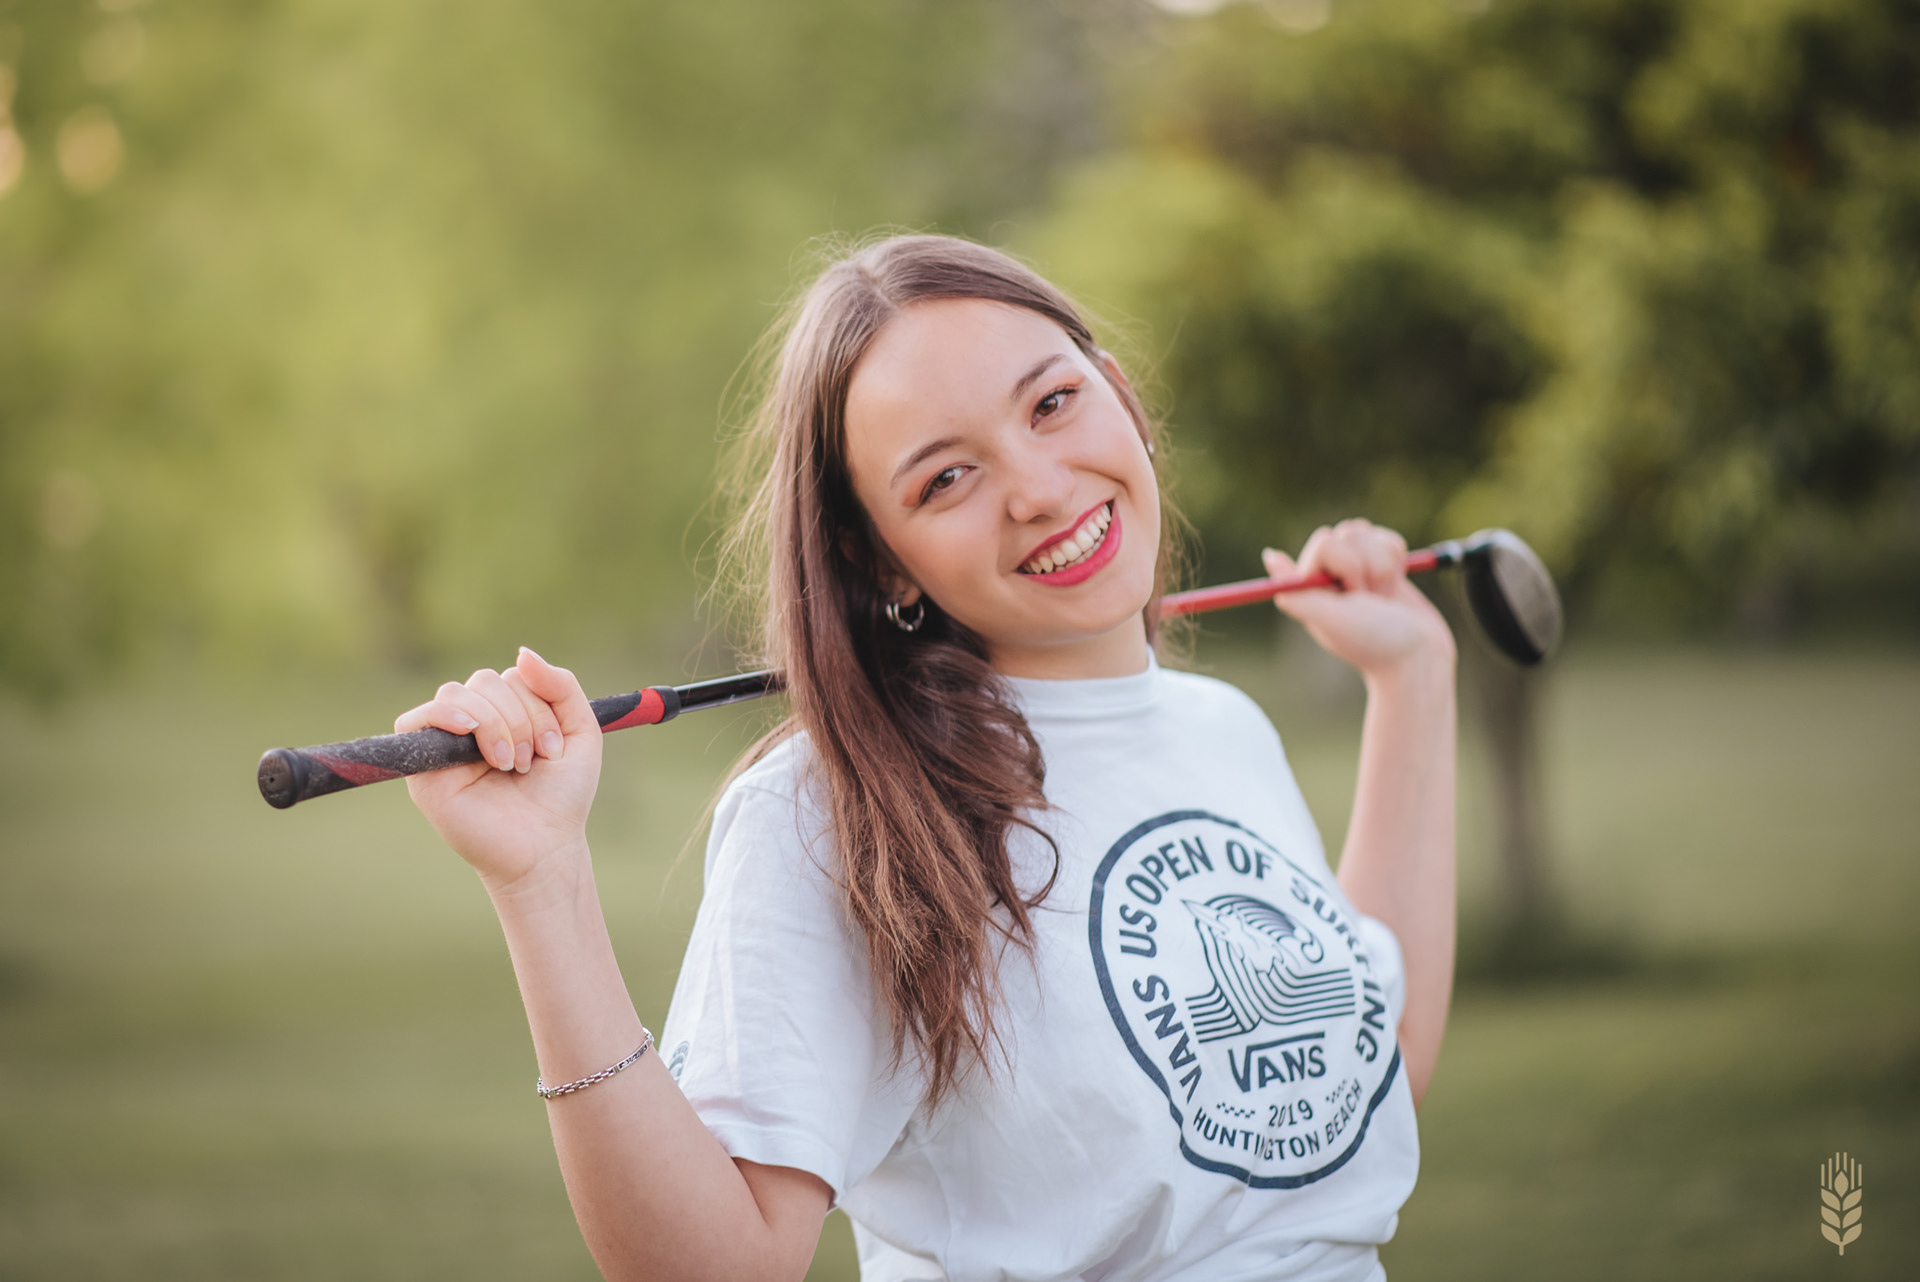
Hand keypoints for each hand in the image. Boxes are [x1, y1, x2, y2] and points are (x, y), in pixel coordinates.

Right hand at [394, 647, 603, 889]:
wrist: (546, 847)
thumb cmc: (561, 795)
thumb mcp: (579, 730)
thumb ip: (560, 685)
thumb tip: (522, 652)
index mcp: (505, 714)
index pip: (512, 677)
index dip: (537, 705)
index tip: (554, 750)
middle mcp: (472, 725)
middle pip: (485, 681)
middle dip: (519, 717)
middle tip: (533, 760)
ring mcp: (445, 745)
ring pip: (458, 694)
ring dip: (495, 724)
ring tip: (511, 764)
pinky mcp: (422, 770)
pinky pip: (416, 720)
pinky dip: (445, 715)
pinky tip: (471, 733)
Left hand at [1263, 520, 1454, 680]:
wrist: (1421, 659)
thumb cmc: (1374, 643)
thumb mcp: (1330, 619)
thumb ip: (1298, 592)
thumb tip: (1269, 555)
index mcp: (1310, 586)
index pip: (1324, 543)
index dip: (1344, 565)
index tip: (1352, 593)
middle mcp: (1329, 575)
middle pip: (1349, 533)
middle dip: (1367, 566)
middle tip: (1369, 601)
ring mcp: (1358, 569)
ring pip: (1371, 536)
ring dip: (1385, 568)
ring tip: (1383, 600)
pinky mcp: (1384, 567)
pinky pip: (1390, 541)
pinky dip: (1399, 562)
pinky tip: (1396, 590)